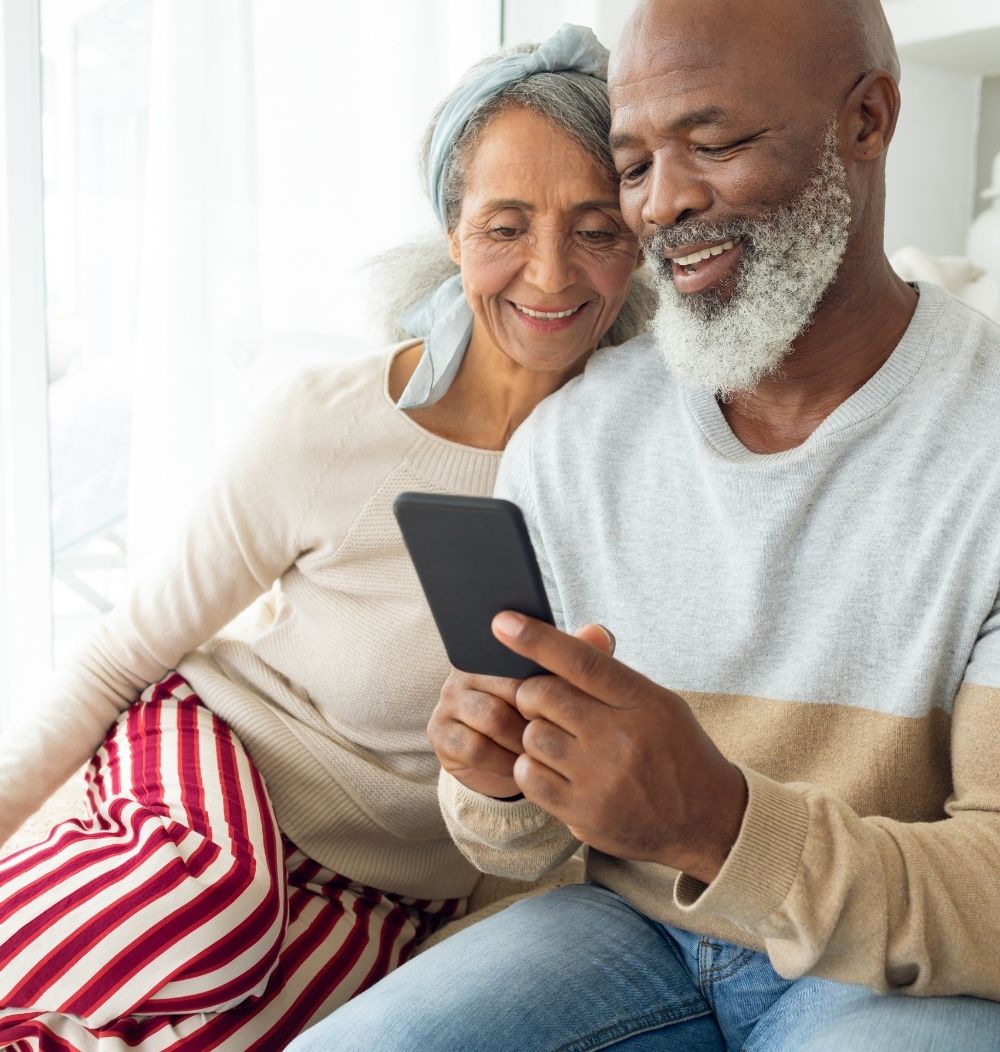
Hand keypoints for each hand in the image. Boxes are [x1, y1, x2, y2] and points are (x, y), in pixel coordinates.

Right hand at [428, 624, 614, 799]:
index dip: (548, 682)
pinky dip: (501, 760)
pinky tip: (517, 765)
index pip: (521, 654)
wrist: (513, 765)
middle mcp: (466, 668)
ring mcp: (450, 700)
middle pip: (510, 687)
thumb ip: (584, 658)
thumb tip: (600, 632)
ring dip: (522, 740)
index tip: (566, 704)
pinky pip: (474, 747)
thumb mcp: (564, 688)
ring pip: (492, 717)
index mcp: (494, 648)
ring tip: (542, 750)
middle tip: (561, 733)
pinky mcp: (440, 733)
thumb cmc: (540, 717)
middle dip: (538, 715)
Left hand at [494, 612, 747, 883]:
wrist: (710, 820)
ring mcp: (600, 778)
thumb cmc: (677, 751)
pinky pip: (528, 776)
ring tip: (562, 743)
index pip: (581, 661)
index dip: (536, 639)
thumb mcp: (658, 703)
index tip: (502, 622)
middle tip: (547, 705)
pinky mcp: (583, 812)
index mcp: (642, 701)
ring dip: (536, 735)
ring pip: (531, 736)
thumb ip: (613, 674)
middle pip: (542, 696)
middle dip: (534, 695)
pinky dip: (532, 768)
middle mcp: (620, 737)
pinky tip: (555, 770)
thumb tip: (572, 635)